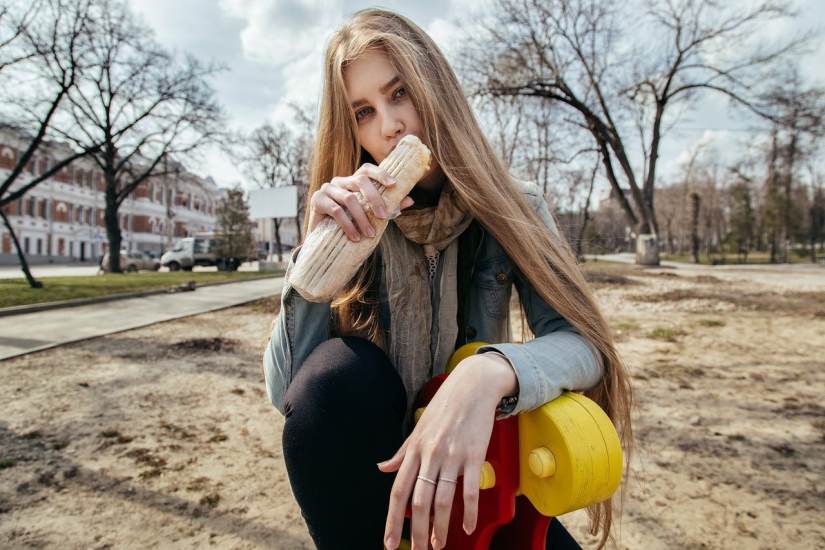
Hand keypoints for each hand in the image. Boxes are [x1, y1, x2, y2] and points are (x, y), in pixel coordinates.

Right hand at [308, 163, 414, 240]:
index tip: (394, 184)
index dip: (381, 173)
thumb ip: (388, 206)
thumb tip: (410, 200)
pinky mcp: (317, 200)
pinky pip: (336, 210)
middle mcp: (340, 181)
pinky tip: (355, 237)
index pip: (366, 170)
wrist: (323, 239)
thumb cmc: (349, 223)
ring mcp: (327, 189)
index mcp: (352, 181)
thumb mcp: (369, 215)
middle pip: (360, 181)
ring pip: (349, 198)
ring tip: (370, 234)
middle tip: (383, 216)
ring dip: (362, 218)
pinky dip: (348, 225)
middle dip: (374, 198)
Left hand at [378, 353, 517, 549]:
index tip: (388, 542)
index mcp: (414, 450)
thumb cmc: (445, 407)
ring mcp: (452, 456)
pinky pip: (469, 491)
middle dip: (417, 531)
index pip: (398, 491)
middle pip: (419, 501)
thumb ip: (402, 452)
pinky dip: (469, 512)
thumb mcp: (418, 429)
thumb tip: (382, 468)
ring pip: (442, 500)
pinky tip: (468, 527)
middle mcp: (430, 455)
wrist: (473, 386)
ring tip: (438, 545)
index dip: (391, 519)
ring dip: (440, 528)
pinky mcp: (474, 455)